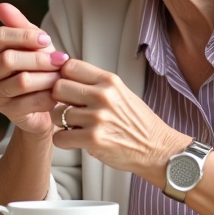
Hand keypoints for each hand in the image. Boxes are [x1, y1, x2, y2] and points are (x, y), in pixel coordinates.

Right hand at [0, 3, 68, 138]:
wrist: (48, 105)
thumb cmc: (41, 71)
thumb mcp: (34, 45)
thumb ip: (21, 26)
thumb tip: (1, 6)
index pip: (0, 37)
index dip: (24, 36)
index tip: (46, 39)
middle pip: (9, 59)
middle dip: (39, 58)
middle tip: (61, 59)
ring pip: (21, 81)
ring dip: (47, 77)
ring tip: (61, 76)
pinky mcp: (9, 113)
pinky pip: (30, 102)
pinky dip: (48, 96)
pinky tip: (58, 93)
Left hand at [51, 58, 188, 183]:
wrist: (157, 148)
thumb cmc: (137, 122)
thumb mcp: (121, 92)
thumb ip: (96, 83)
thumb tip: (65, 75)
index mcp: (109, 81)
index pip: (69, 66)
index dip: (62, 77)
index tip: (66, 88)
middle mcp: (103, 95)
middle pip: (58, 87)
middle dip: (58, 99)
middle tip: (67, 108)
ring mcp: (98, 118)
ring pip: (56, 113)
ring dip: (60, 122)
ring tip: (74, 127)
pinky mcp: (93, 140)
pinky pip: (60, 137)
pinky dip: (63, 140)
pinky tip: (74, 140)